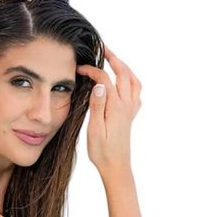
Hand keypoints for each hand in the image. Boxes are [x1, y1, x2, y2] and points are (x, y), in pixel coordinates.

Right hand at [76, 46, 141, 176]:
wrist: (116, 167)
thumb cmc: (102, 152)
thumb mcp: (94, 130)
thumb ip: (98, 106)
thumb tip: (99, 85)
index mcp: (116, 107)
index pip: (105, 80)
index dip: (93, 70)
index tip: (80, 68)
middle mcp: (126, 105)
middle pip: (123, 74)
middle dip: (114, 59)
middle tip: (103, 49)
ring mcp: (130, 110)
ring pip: (133, 81)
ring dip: (125, 67)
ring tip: (115, 61)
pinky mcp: (130, 116)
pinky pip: (136, 93)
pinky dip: (132, 82)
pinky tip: (126, 84)